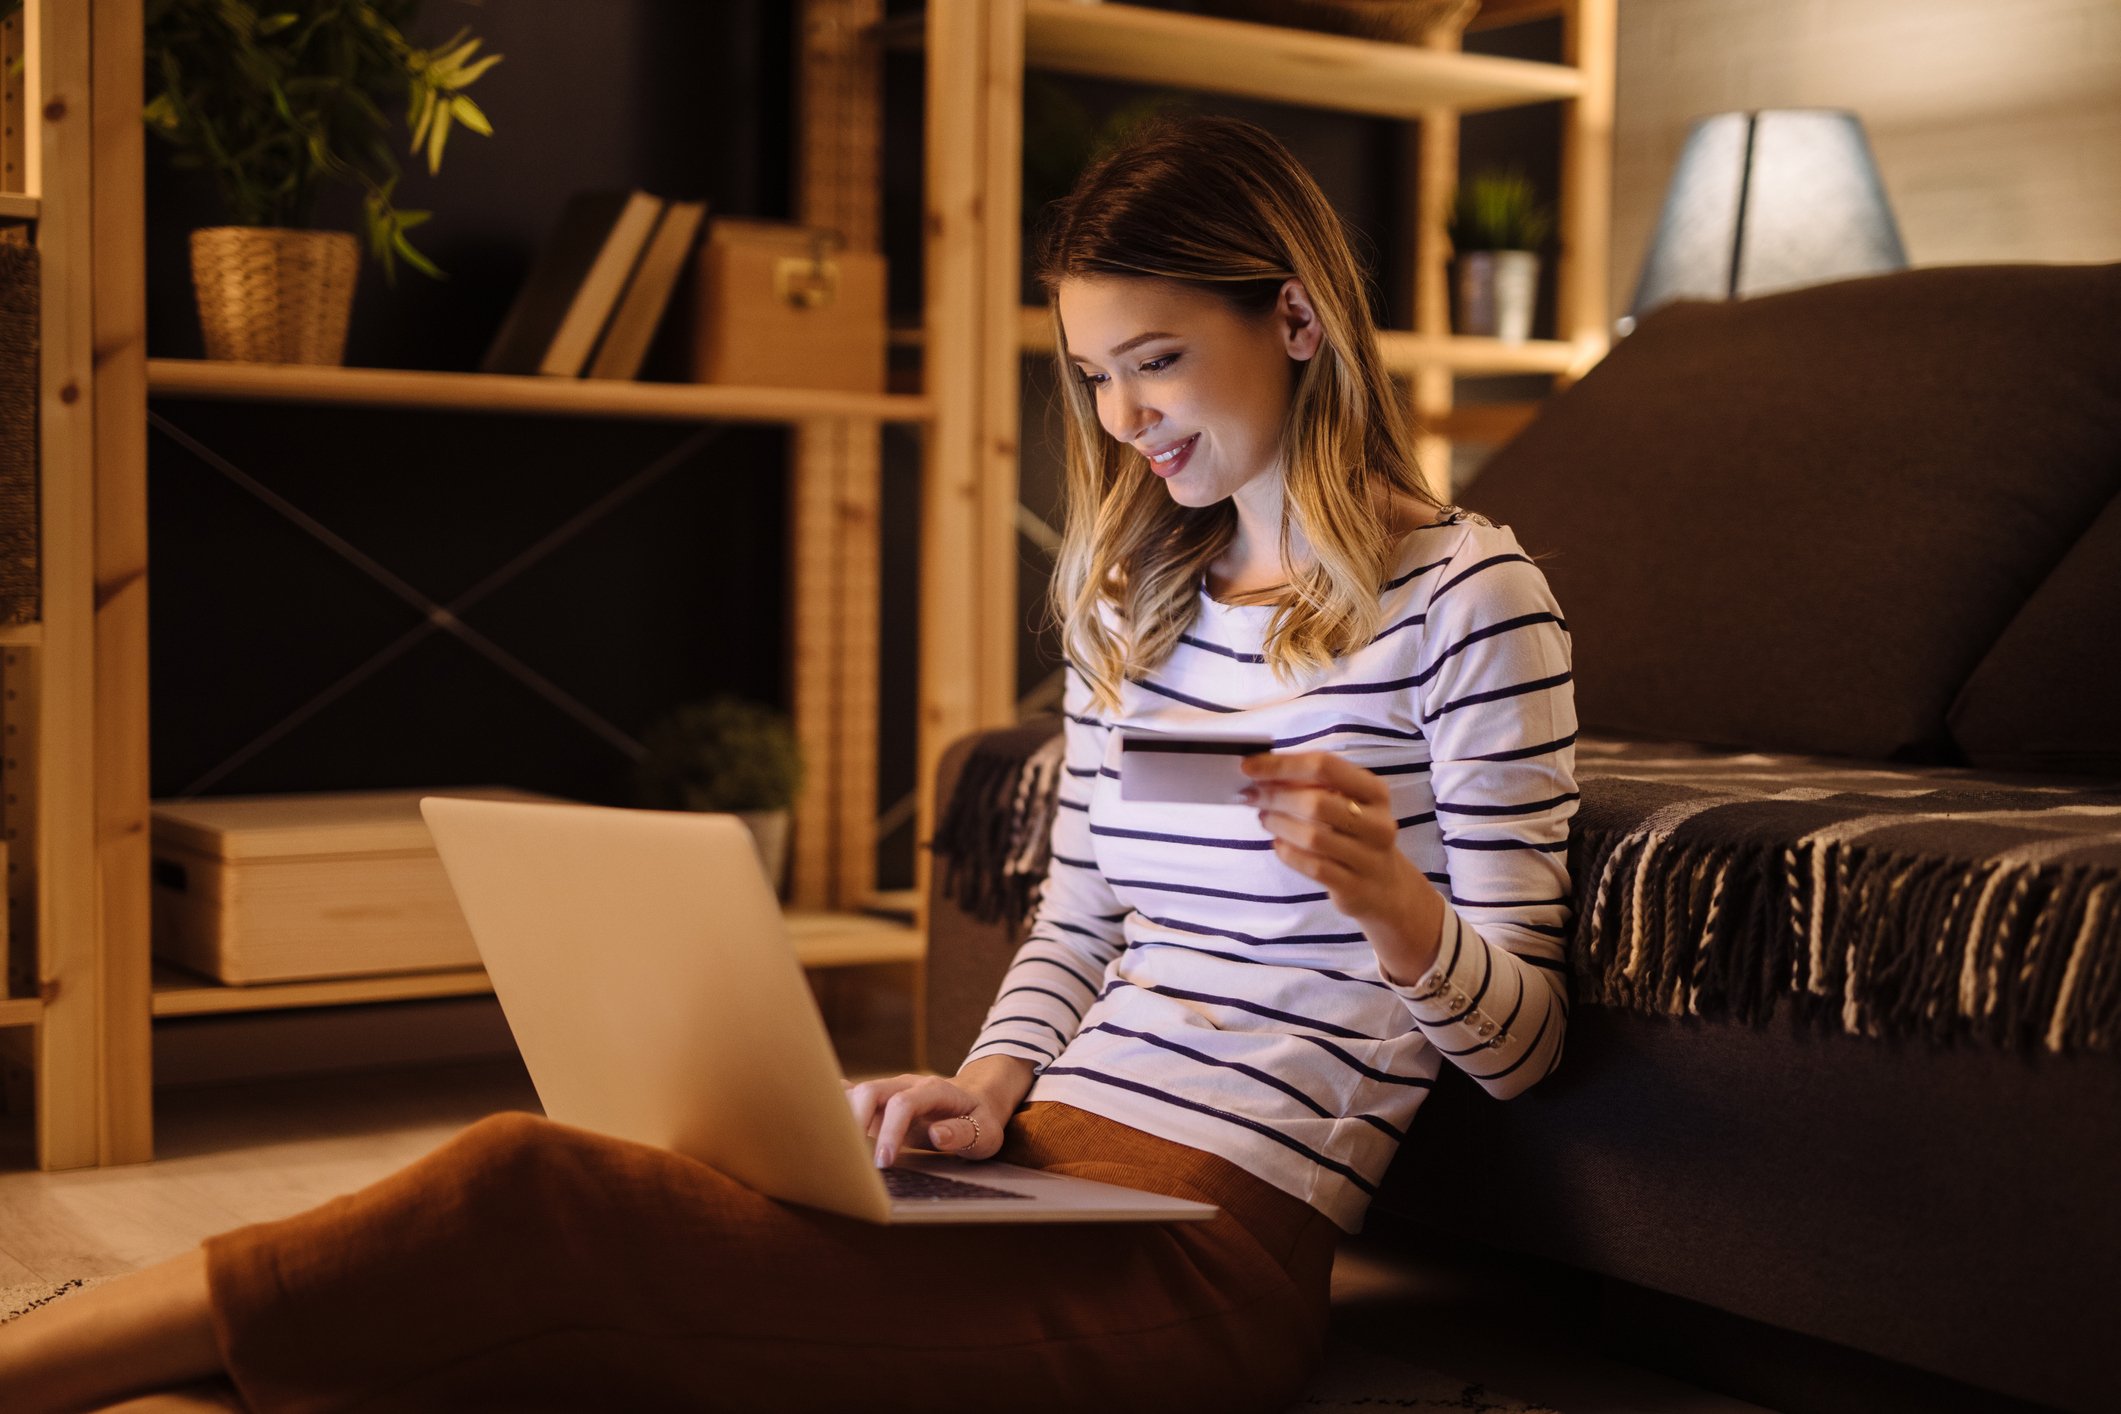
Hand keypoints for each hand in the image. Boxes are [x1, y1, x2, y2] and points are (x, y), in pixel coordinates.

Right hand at [843, 1072, 1005, 1167]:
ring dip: (842, 1116)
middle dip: (855, 1121)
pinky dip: (834, 1103)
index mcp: (934, 1091)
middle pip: (871, 1091)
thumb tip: (937, 1134)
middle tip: (851, 1159)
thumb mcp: (986, 1133)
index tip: (882, 1163)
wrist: (977, 1101)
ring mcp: (891, 1090)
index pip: (903, 1104)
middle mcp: (908, 1085)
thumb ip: (965, 1134)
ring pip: (857, 1092)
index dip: (889, 1132)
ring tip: (830, 1146)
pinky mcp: (881, 1101)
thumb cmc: (981, 1121)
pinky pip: (852, 1094)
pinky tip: (816, 1114)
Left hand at [1239, 750, 1443, 983]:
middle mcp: (1378, 822)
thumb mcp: (1346, 802)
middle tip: (1251, 796)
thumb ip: (1311, 785)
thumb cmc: (1355, 834)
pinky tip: (1278, 844)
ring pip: (1312, 837)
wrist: (1385, 887)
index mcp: (1374, 791)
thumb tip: (1261, 772)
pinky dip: (1288, 853)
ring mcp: (1369, 857)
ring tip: (1264, 818)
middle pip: (1316, 802)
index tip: (1249, 765)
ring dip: (1278, 825)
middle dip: (1275, 797)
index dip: (1283, 765)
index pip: (1325, 766)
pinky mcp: (1354, 887)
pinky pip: (1313, 867)